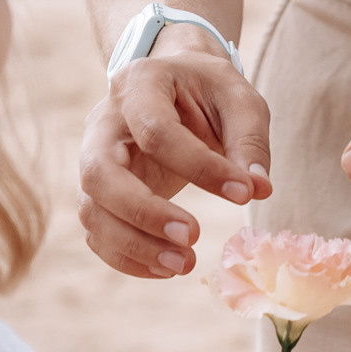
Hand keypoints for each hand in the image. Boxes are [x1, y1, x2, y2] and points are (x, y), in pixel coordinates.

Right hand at [78, 36, 273, 278]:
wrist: (178, 86)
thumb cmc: (210, 92)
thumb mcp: (239, 101)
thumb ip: (249, 141)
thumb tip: (258, 190)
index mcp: (139, 84)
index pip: (156, 131)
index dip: (199, 166)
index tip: (244, 193)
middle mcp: (103, 122)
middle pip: (99, 174)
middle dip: (144, 213)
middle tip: (192, 237)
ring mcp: (92, 159)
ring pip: (91, 210)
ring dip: (134, 245)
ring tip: (184, 264)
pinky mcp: (98, 193)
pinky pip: (97, 231)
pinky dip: (126, 257)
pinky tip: (166, 267)